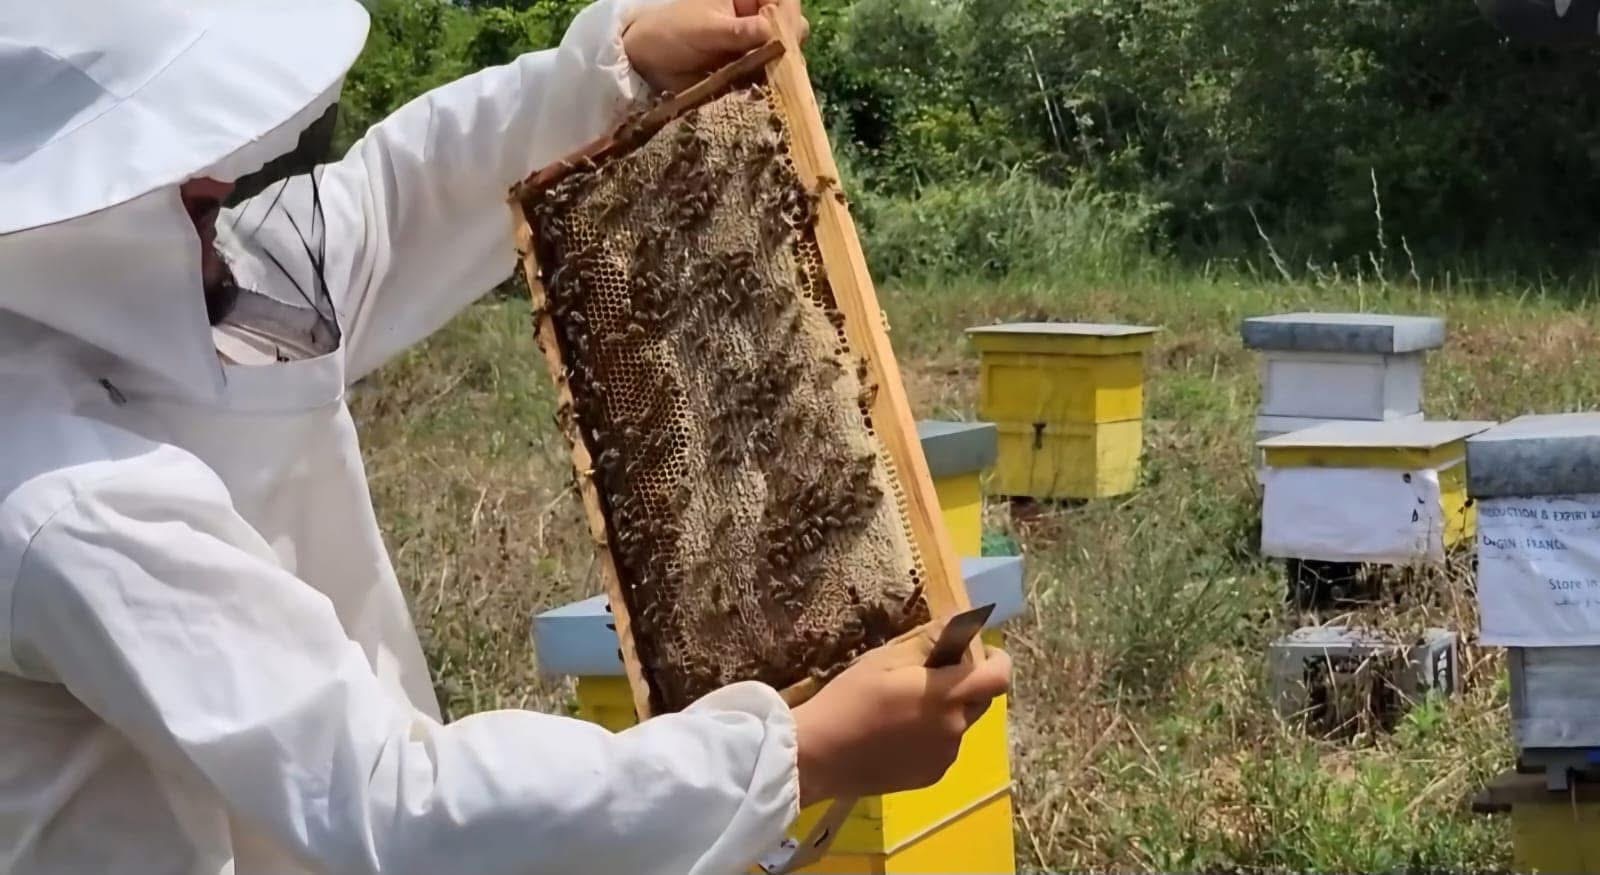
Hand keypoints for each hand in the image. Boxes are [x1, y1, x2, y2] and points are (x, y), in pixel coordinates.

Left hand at [622, 0, 809, 94]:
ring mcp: (757, 44)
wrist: (649, 62)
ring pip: (786, 54)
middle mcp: (757, 16)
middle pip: (792, 26)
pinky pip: (772, 76)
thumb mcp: (703, 30)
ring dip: (784, 68)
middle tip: (781, 63)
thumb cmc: (671, 33)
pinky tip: (768, 92)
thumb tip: (769, 31)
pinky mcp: (753, 70)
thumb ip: (736, 31)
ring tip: (773, 80)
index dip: (789, 16)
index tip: (784, 37)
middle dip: (790, 44)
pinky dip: (773, 85)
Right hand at [789, 629, 1011, 806]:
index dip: (998, 661)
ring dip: (948, 711)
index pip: (997, 677)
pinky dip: (932, 736)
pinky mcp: (930, 777)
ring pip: (961, 725)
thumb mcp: (885, 658)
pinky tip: (898, 734)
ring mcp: (944, 757)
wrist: (818, 755)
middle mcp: (954, 729)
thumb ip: (930, 642)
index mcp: (946, 696)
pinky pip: (943, 748)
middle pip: (982, 701)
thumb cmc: (849, 699)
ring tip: (906, 708)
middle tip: (934, 675)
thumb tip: (960, 626)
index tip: (984, 652)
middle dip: (969, 683)